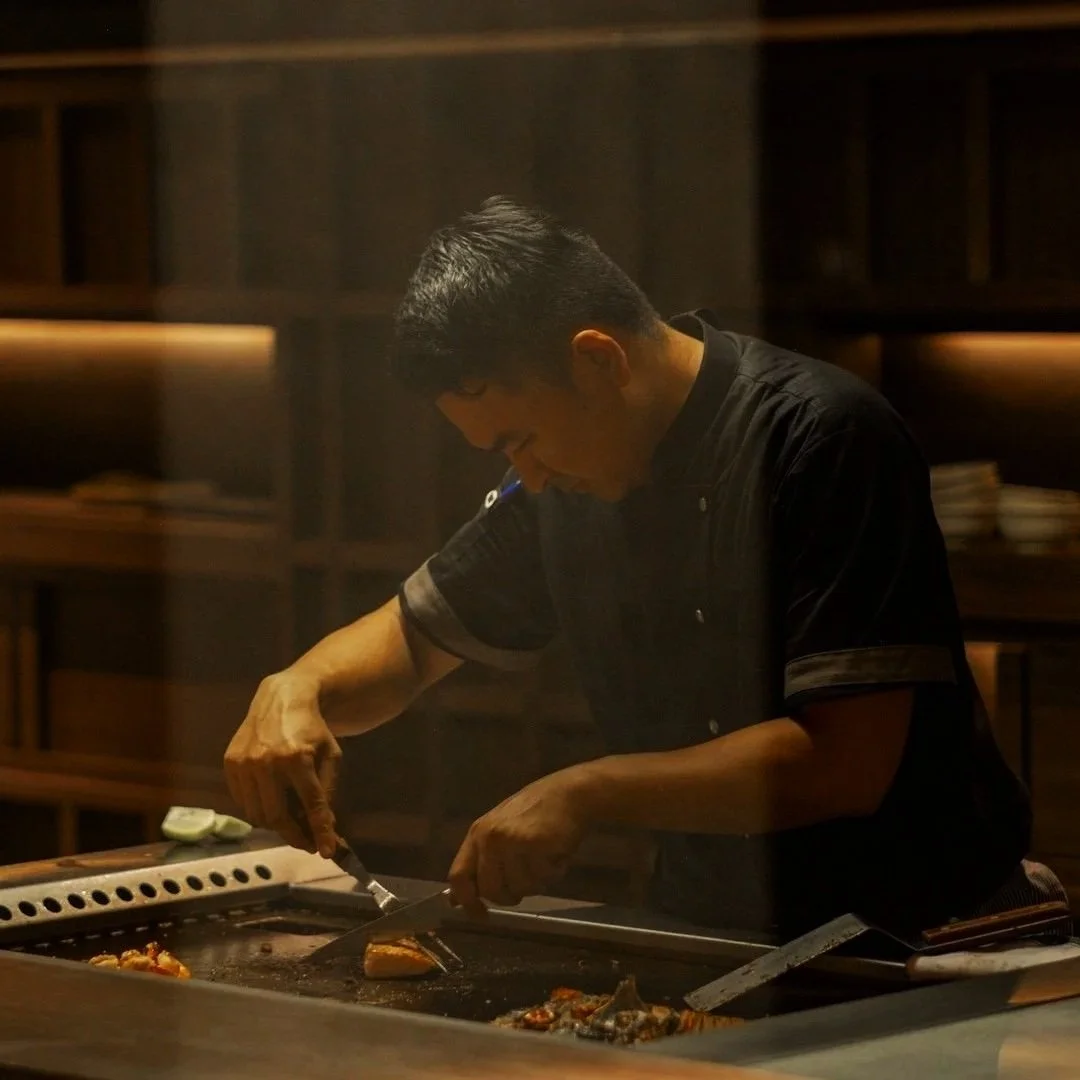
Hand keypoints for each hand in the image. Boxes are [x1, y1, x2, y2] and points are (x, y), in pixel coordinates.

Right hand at [224, 671, 341, 857]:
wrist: (283, 699)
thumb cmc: (312, 729)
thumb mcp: (331, 756)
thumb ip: (327, 792)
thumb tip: (326, 829)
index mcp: (297, 758)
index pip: (311, 804)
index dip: (320, 831)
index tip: (328, 851)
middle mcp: (266, 761)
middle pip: (278, 816)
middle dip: (295, 835)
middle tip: (308, 842)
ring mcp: (244, 763)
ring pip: (258, 813)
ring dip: (276, 824)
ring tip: (292, 822)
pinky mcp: (230, 763)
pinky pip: (243, 801)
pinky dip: (258, 809)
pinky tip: (273, 803)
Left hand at [448, 770, 589, 916]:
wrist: (569, 793)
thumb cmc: (537, 812)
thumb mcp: (501, 830)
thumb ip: (481, 862)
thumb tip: (456, 898)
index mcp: (477, 833)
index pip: (458, 876)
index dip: (467, 902)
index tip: (481, 916)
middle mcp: (489, 838)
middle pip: (491, 891)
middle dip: (511, 895)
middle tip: (529, 880)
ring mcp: (511, 841)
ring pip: (520, 888)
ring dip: (537, 881)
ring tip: (545, 858)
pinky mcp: (533, 844)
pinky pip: (542, 878)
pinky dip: (553, 872)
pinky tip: (556, 853)